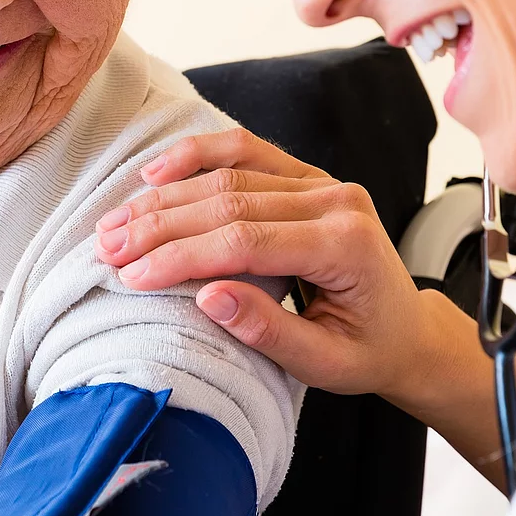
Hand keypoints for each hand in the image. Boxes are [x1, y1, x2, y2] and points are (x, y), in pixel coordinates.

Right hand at [94, 128, 462, 402]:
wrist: (408, 330)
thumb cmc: (367, 351)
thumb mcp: (325, 365)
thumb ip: (269, 332)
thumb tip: (208, 298)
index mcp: (344, 244)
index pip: (246, 241)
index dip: (183, 256)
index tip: (133, 275)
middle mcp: (335, 200)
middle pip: (229, 200)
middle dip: (160, 224)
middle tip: (108, 247)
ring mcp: (320, 181)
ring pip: (229, 173)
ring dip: (165, 195)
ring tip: (116, 221)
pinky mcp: (305, 175)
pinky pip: (245, 149)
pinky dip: (196, 155)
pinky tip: (155, 172)